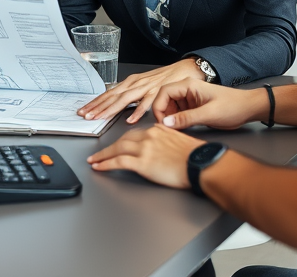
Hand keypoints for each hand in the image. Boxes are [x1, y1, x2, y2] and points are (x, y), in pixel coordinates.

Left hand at [77, 59, 203, 123]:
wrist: (186, 68)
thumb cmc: (165, 79)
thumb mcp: (143, 86)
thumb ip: (130, 95)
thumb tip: (115, 104)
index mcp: (131, 82)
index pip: (108, 94)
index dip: (95, 103)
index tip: (83, 111)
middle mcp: (136, 83)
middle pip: (112, 96)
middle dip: (97, 107)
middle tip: (86, 115)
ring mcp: (146, 87)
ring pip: (125, 99)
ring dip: (111, 109)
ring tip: (100, 117)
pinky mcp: (159, 92)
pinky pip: (147, 103)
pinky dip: (138, 111)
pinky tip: (130, 119)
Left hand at [86, 125, 204, 187]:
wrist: (201, 163)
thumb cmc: (196, 156)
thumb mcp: (180, 142)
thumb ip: (166, 142)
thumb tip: (162, 150)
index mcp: (158, 129)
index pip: (135, 133)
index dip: (123, 140)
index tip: (117, 145)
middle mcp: (149, 136)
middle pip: (123, 139)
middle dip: (109, 147)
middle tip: (99, 153)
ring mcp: (144, 148)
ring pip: (117, 148)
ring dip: (103, 155)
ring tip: (94, 160)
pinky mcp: (142, 162)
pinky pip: (118, 162)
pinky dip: (106, 164)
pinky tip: (99, 167)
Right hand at [152, 79, 266, 130]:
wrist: (248, 108)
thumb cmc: (233, 106)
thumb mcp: (209, 114)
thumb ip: (186, 119)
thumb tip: (167, 123)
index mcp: (189, 85)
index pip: (164, 92)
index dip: (159, 107)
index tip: (161, 122)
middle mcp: (187, 90)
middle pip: (165, 100)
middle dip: (164, 114)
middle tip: (167, 128)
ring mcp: (190, 98)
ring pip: (171, 107)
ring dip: (170, 118)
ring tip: (176, 130)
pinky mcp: (194, 107)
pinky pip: (179, 113)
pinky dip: (177, 121)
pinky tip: (182, 128)